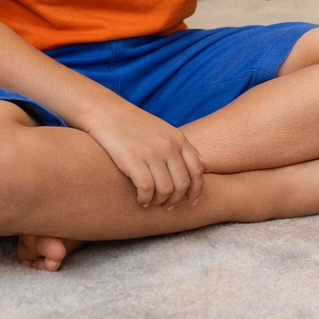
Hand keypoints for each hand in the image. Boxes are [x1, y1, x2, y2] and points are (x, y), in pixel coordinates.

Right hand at [83, 101, 204, 208]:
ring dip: (160, 201)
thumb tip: (211, 166)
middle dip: (176, 200)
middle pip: (182, 183)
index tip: (191, 203)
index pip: (197, 170)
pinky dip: (145, 199)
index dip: (196, 191)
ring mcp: (151, 151)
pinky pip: (146, 188)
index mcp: (178, 138)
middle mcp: (168, 145)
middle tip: (167, 206)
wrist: (107, 112)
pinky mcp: (132, 159)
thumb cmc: (136, 125)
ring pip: (166, 189)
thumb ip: (187, 151)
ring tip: (152, 203)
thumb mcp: (166, 133)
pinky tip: (140, 200)